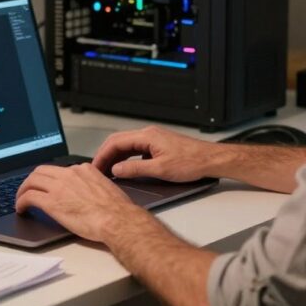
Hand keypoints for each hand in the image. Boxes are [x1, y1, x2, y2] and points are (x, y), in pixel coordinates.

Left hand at [14, 163, 147, 242]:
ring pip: (31, 181)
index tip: (47, 185)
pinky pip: (29, 197)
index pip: (60, 169)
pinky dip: (21, 201)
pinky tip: (21, 209)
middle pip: (41, 171)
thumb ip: (93, 185)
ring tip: (21, 200)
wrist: (117, 220)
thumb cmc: (117, 210)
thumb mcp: (106, 187)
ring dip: (23, 190)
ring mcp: (59, 187)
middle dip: (32, 181)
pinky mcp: (51, 202)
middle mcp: (69, 174)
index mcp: (84, 169)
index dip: (50, 178)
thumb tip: (90, 193)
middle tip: (28, 190)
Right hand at [91, 126, 218, 181]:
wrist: (210, 159)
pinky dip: (127, 158)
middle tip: (97, 169)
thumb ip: (135, 170)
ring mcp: (154, 139)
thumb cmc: (191, 162)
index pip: (116, 142)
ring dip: (116, 157)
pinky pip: (136, 149)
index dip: (103, 155)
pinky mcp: (158, 145)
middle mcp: (149, 134)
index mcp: (147, 136)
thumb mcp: (160, 170)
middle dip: (106, 155)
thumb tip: (116, 170)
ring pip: (127, 145)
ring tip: (108, 171)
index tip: (96, 166)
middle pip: (119, 141)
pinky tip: (125, 169)